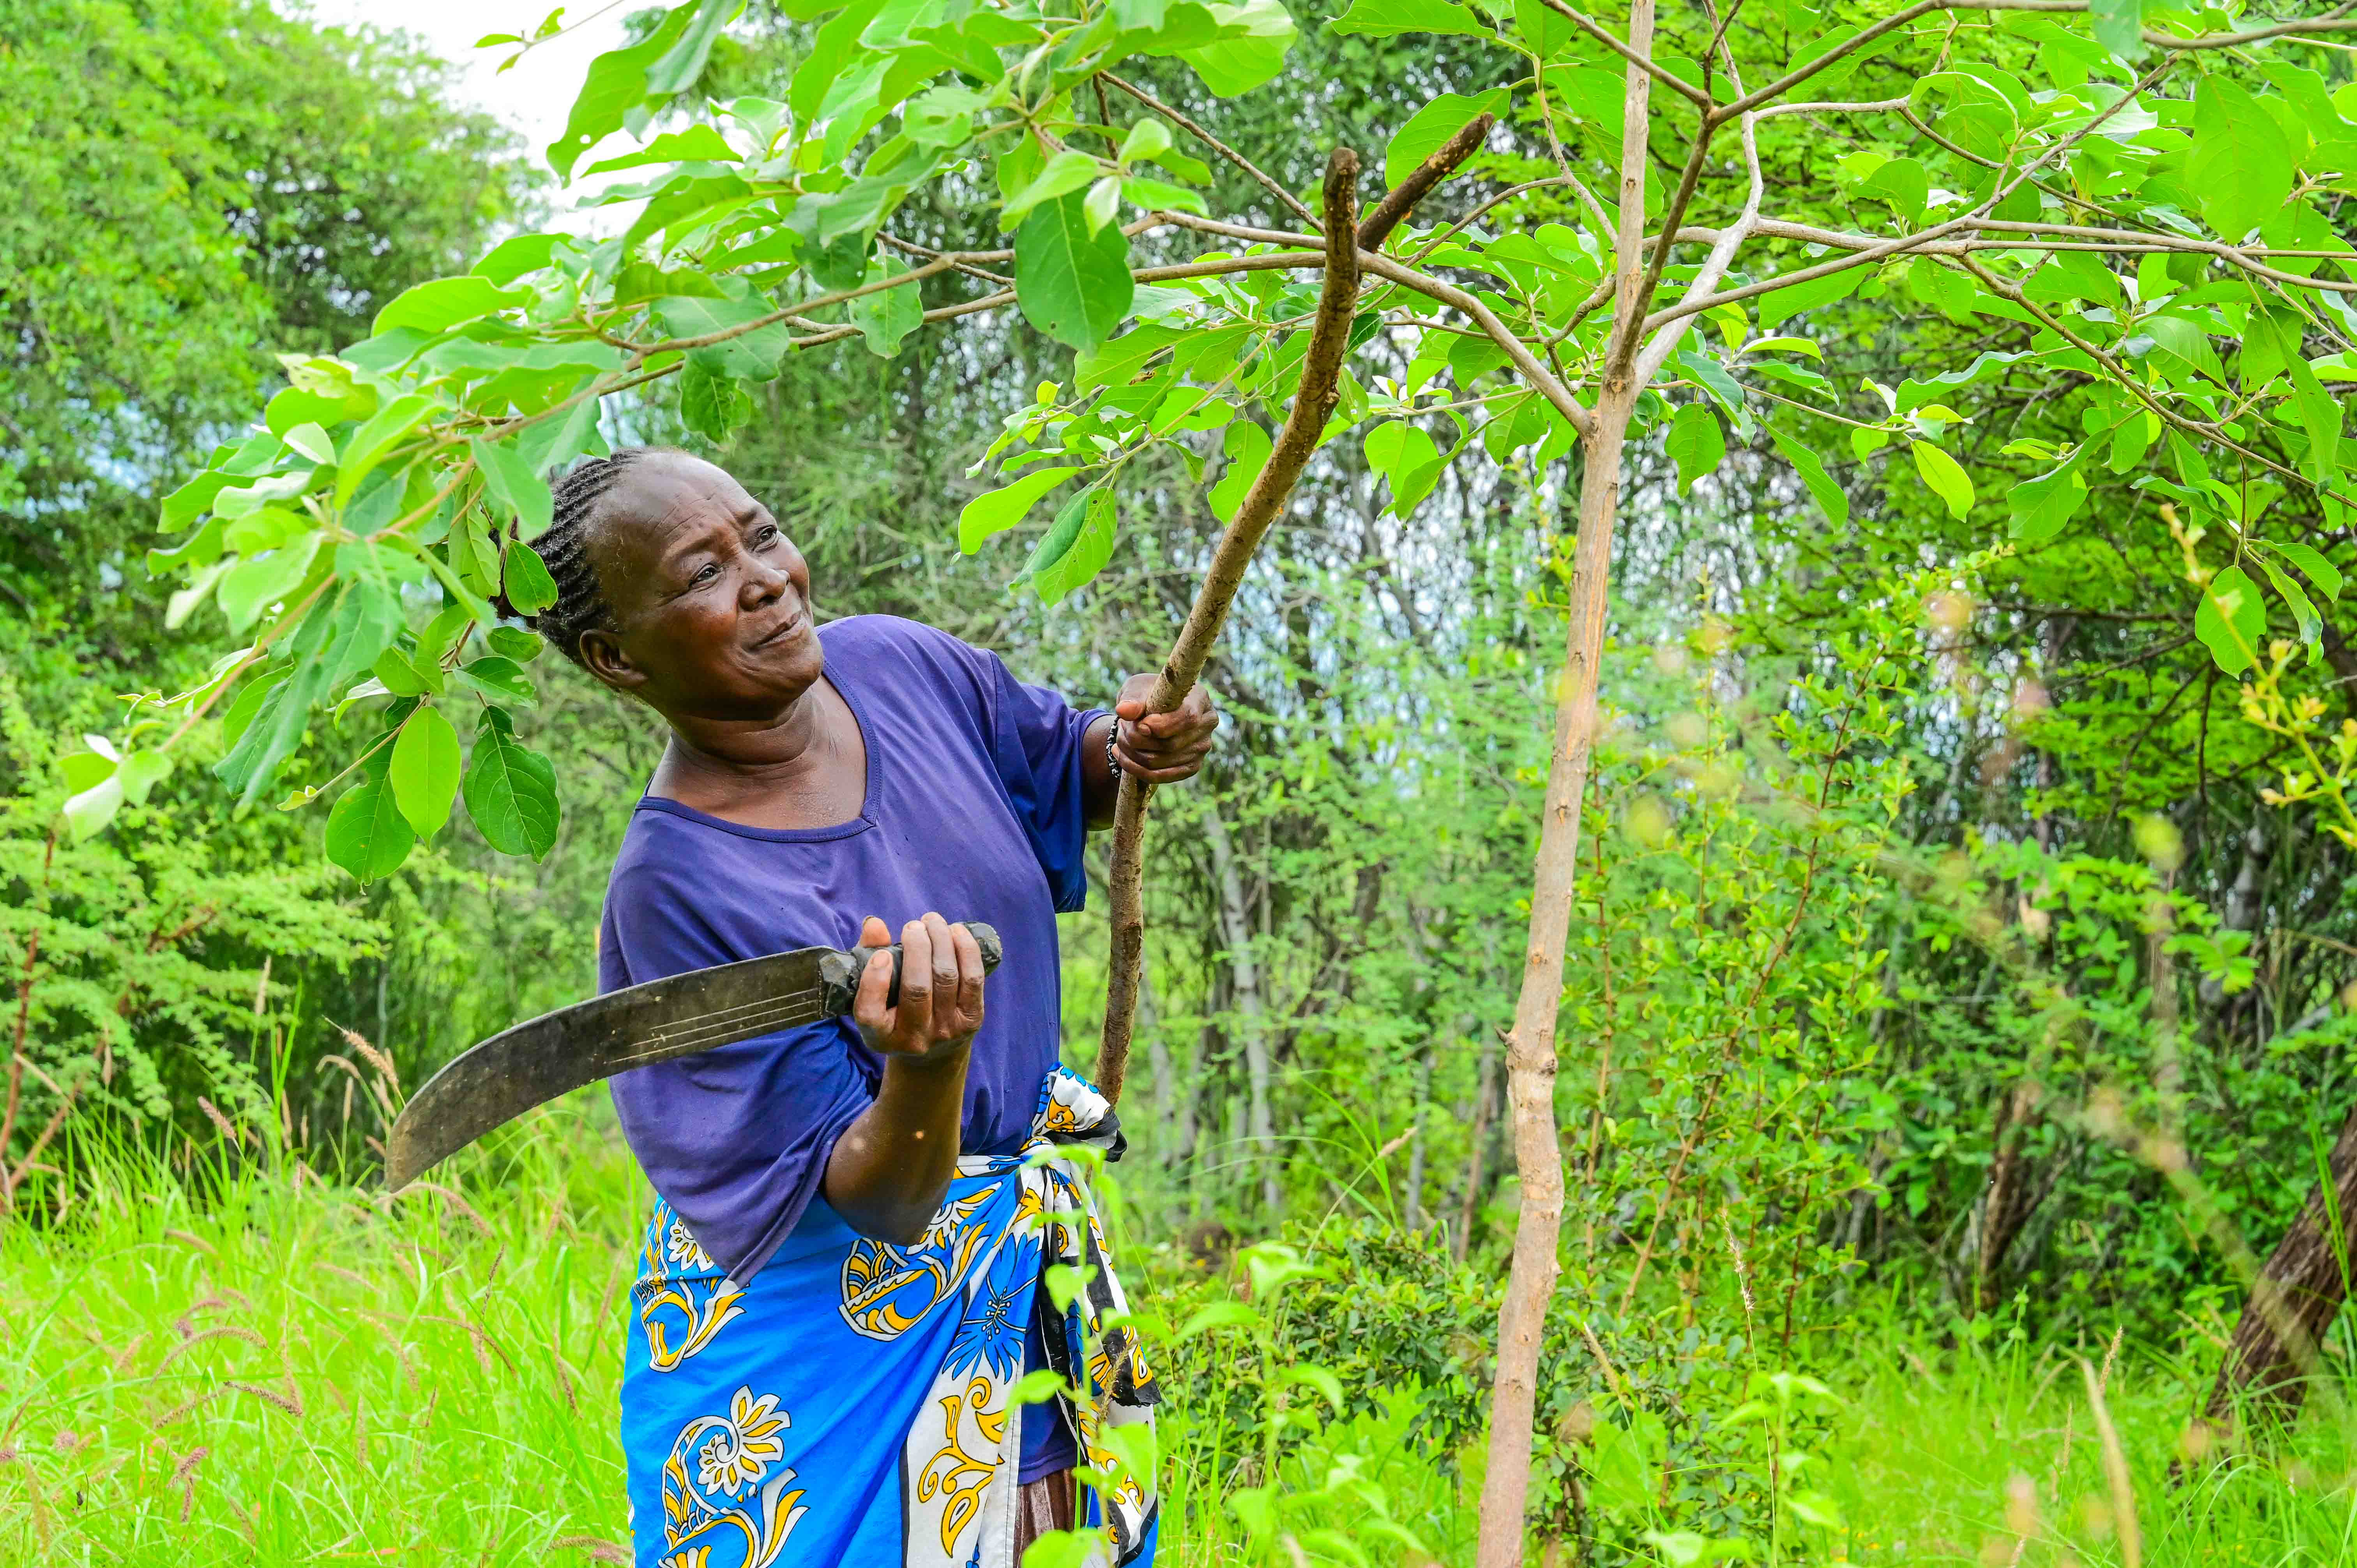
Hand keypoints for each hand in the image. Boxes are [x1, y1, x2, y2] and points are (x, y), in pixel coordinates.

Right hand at [851, 912, 985, 1063]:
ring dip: (940, 940)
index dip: (875, 981)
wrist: (933, 1051)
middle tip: (913, 926)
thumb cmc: (894, 1009)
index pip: (870, 1013)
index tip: (882, 955)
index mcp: (880, 1037)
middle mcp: (914, 1040)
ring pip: (946, 977)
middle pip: (917, 988)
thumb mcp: (874, 992)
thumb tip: (875, 924)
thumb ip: (868, 956)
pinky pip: (973, 979)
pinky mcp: (972, 1020)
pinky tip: (956, 931)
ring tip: (932, 921)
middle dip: (917, 948)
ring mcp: (945, 1032)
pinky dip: (966, 949)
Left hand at [1111, 676, 1218, 784]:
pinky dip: (1135, 768)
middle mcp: (1206, 725)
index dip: (1161, 725)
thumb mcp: (1138, 687)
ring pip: (1161, 761)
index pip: (1187, 717)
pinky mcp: (1191, 767)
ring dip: (1132, 753)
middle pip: (1171, 743)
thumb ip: (1132, 697)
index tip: (1138, 724)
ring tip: (1120, 738)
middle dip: (1137, 739)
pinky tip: (1120, 755)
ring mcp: (1201, 749)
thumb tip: (1124, 710)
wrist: (1150, 710)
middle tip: (1121, 727)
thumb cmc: (1148, 694)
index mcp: (1200, 699)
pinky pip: (1160, 776)